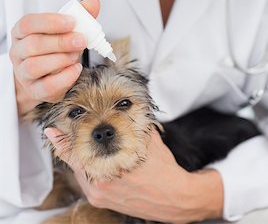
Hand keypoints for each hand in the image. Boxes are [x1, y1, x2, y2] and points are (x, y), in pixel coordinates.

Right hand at [10, 0, 99, 115]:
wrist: (45, 75)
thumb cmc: (53, 49)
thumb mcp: (65, 29)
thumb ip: (80, 15)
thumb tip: (93, 3)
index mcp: (22, 32)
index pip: (28, 23)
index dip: (50, 21)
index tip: (71, 22)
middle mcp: (19, 52)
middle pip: (33, 45)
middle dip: (60, 41)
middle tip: (81, 40)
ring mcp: (23, 73)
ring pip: (35, 66)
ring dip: (61, 59)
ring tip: (76, 55)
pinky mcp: (35, 90)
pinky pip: (46, 86)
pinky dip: (65, 78)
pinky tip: (75, 69)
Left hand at [45, 127, 223, 222]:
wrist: (176, 198)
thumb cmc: (163, 169)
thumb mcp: (147, 139)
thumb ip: (131, 122)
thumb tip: (123, 106)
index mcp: (107, 170)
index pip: (75, 153)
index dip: (61, 141)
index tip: (51, 131)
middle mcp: (100, 186)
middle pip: (75, 163)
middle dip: (72, 146)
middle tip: (64, 132)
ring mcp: (101, 196)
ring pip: (81, 172)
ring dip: (81, 157)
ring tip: (84, 144)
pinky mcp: (104, 201)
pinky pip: (88, 181)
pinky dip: (88, 168)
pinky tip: (95, 158)